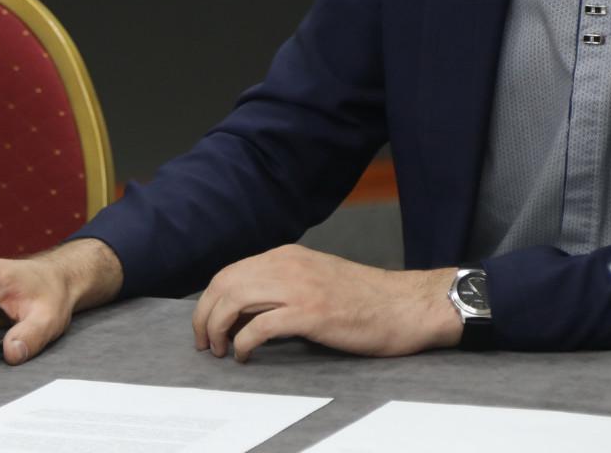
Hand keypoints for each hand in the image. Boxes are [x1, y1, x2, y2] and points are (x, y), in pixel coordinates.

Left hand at [192, 245, 461, 361]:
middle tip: (205, 343)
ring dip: (218, 328)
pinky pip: (259, 326)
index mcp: (287, 256)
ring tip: (220, 351)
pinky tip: (245, 355)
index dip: (210, 301)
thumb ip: (283, 284)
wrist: (405, 305)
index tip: (206, 325)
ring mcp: (299, 288)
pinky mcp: (311, 314)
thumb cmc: (364, 299)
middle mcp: (288, 265)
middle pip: (225, 284)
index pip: (230, 272)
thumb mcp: (315, 278)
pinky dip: (243, 343)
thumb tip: (245, 309)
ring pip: (235, 301)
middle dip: (205, 316)